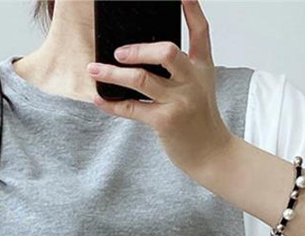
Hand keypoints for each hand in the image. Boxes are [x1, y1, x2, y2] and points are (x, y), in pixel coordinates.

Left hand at [87, 0, 233, 177]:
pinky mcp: (165, 122)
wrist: (210, 153)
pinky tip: (98, 99)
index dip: (191, 9)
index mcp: (202, 68)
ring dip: (113, 74)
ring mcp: (178, 101)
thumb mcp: (200, 86)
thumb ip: (182, 68)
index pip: (200, 30)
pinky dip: (112, 104)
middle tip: (118, 52)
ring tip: (94, 69)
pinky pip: (132, 109)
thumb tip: (145, 53)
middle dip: (139, 49)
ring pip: (141, 80)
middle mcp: (192, 80)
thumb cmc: (200, 119)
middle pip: (166, 52)